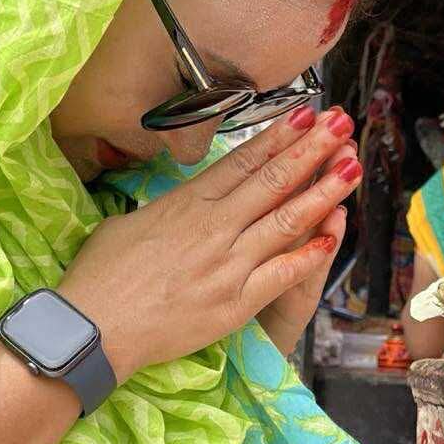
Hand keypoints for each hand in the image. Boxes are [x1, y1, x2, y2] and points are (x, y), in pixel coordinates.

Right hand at [58, 107, 359, 383]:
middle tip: (342, 124)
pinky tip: (334, 234)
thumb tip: (186, 198)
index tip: (307, 113)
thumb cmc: (101, 276)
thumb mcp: (129, 223)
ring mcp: (228, 264)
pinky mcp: (235, 303)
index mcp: (187, 203)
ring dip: (324, 192)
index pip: (243, 161)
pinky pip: (282, 273)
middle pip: (272, 180)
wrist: (92, 329)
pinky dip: (309, 254)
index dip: (279, 135)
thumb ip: (168, 208)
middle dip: (312, 150)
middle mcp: (214, 227)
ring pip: (286, 220)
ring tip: (352, 166)